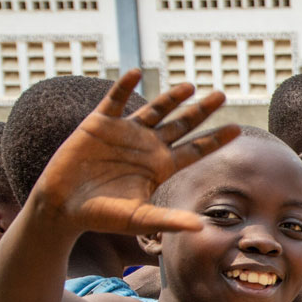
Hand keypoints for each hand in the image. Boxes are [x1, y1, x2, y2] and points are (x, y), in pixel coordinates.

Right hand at [33, 70, 238, 235]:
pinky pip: (114, 100)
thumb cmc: (103, 215)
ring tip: (190, 86)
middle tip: (222, 95)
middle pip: (181, 124)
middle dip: (201, 110)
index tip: (237, 128)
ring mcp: (125, 132)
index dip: (215, 139)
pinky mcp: (99, 124)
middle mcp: (147, 146)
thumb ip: (168, 220)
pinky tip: (135, 73)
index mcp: (161, 166)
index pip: (195, 149)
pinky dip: (123, 86)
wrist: (63, 206)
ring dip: (171, 97)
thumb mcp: (139, 218)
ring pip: (154, 109)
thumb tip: (200, 228)